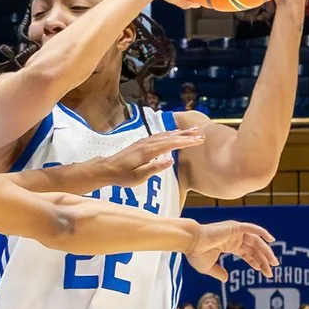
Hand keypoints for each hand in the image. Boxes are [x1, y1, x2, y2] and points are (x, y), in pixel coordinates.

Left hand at [86, 124, 202, 186]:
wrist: (107, 169)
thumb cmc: (122, 176)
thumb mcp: (138, 177)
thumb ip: (154, 168)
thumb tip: (170, 161)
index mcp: (148, 152)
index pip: (171, 144)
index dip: (186, 142)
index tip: (198, 141)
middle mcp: (147, 144)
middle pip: (170, 137)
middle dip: (186, 135)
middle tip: (201, 134)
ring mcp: (144, 142)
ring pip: (165, 135)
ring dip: (179, 132)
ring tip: (192, 131)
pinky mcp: (141, 143)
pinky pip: (159, 136)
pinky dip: (169, 133)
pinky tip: (174, 133)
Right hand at [183, 217, 277, 276]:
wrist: (189, 242)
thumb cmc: (195, 253)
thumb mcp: (208, 267)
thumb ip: (218, 273)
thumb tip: (226, 279)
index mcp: (228, 245)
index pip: (247, 253)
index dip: (256, 262)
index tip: (264, 271)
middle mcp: (233, 237)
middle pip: (254, 248)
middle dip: (264, 258)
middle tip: (273, 268)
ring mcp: (234, 231)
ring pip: (255, 241)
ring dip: (266, 250)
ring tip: (274, 262)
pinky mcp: (234, 227)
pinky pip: (251, 228)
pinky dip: (262, 232)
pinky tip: (271, 239)